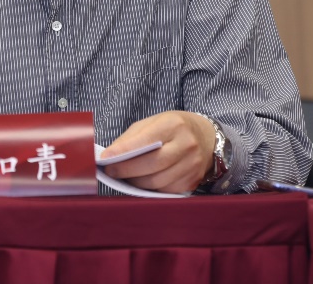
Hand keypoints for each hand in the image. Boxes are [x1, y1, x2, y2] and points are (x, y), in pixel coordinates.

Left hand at [99, 110, 215, 192]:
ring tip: (125, 176)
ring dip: (136, 181)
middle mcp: (187, 145)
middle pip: (152, 164)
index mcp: (174, 125)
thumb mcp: (153, 122)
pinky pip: (166, 190)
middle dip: (126, 169)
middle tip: (111, 171)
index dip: (123, 151)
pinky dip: (150, 188)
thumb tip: (111, 154)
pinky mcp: (193, 181)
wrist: (206, 137)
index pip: (146, 140)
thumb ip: (131, 137)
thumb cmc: (173, 128)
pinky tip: (142, 181)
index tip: (105, 158)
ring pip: (158, 181)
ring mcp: (193, 165)